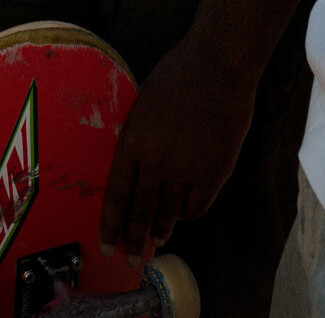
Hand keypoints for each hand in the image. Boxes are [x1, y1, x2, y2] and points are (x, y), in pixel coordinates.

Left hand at [99, 37, 257, 261]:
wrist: (217, 67)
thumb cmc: (178, 75)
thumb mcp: (144, 105)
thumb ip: (139, 138)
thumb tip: (136, 166)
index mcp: (132, 142)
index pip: (116, 194)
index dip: (111, 224)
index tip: (107, 244)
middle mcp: (155, 162)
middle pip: (140, 212)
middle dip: (134, 238)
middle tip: (131, 256)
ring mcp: (185, 171)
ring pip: (169, 214)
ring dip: (161, 230)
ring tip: (157, 239)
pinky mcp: (213, 174)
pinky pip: (196, 207)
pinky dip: (188, 214)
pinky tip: (184, 215)